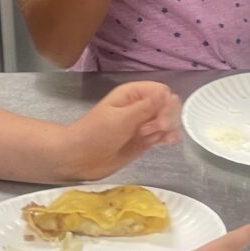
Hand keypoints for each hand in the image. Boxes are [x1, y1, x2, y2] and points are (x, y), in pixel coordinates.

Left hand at [56, 82, 180, 180]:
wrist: (80, 158)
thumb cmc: (94, 134)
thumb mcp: (120, 119)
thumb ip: (145, 108)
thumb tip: (167, 94)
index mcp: (133, 94)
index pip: (162, 92)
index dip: (165, 105)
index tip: (160, 121)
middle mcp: (141, 106)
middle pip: (169, 106)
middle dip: (167, 118)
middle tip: (152, 131)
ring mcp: (144, 124)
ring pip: (169, 121)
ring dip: (167, 129)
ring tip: (149, 139)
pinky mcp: (146, 140)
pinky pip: (165, 134)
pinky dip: (169, 137)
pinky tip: (166, 142)